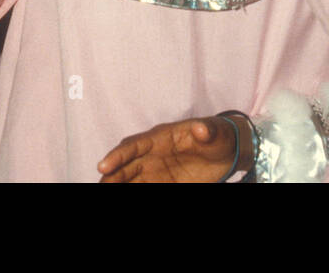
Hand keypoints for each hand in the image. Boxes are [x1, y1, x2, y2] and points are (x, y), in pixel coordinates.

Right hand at [97, 115, 250, 182]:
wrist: (227, 152)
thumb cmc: (218, 136)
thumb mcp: (215, 133)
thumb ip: (207, 132)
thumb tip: (201, 129)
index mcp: (160, 137)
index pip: (134, 145)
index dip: (118, 156)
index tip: (103, 166)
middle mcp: (152, 155)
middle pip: (126, 166)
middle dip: (112, 177)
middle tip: (102, 186)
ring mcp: (156, 171)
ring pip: (130, 180)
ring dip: (118, 186)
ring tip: (107, 193)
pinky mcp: (163, 184)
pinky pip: (144, 189)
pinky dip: (134, 193)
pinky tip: (126, 199)